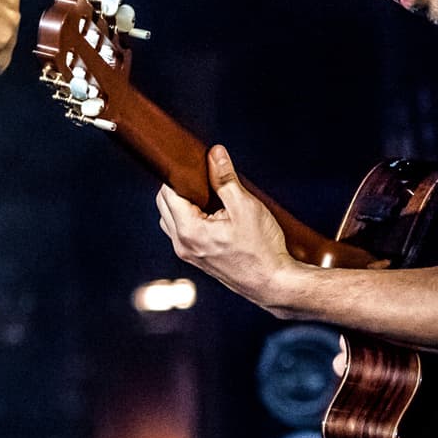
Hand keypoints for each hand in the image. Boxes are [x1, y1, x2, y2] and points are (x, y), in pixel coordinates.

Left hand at [155, 145, 295, 310]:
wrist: (273, 283)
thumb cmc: (262, 249)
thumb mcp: (245, 206)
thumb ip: (225, 178)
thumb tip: (214, 153)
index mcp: (189, 231)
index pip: (168, 192)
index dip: (179, 174)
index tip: (194, 163)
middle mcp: (182, 245)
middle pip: (164, 205)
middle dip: (180, 187)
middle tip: (204, 176)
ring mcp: (188, 254)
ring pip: (171, 219)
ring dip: (183, 203)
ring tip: (210, 195)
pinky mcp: (197, 259)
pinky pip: (182, 232)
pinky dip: (189, 218)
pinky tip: (212, 213)